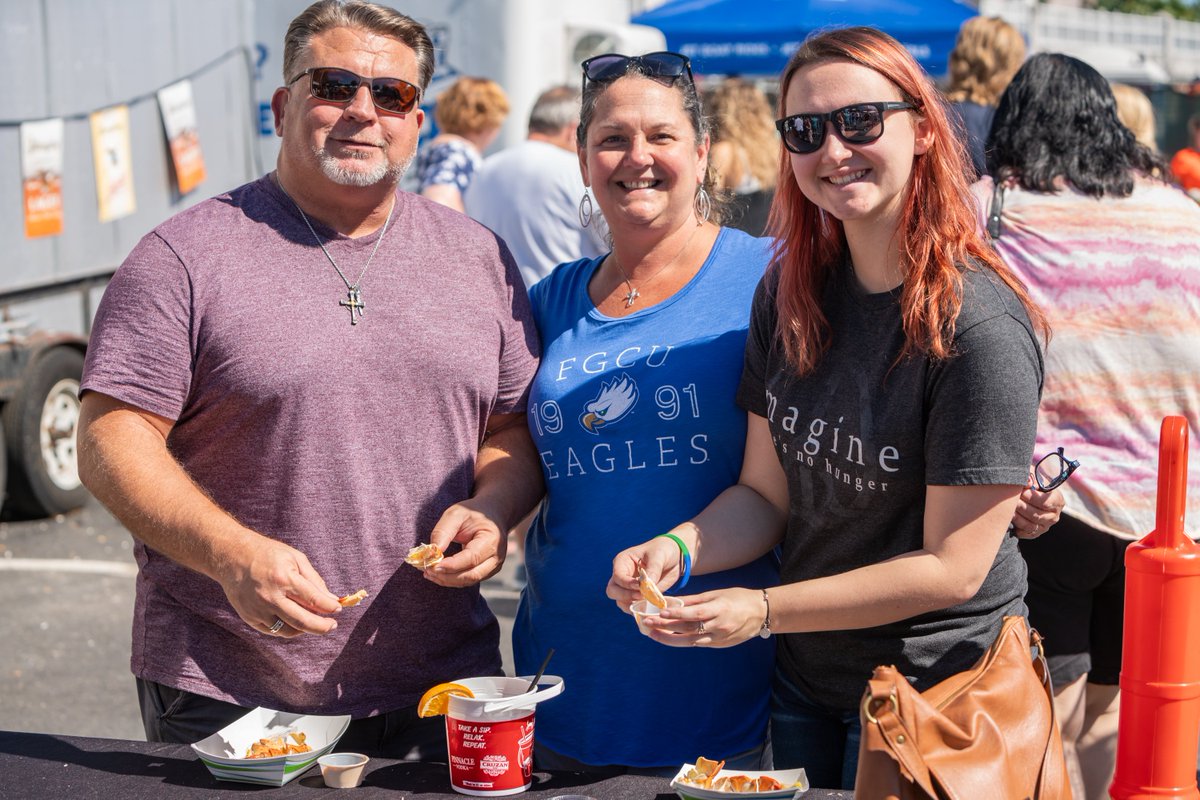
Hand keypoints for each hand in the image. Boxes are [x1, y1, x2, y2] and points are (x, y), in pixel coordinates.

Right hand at [217, 535, 340, 637]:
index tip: (338, 609)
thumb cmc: (268, 554)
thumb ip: (314, 580)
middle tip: (332, 625)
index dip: (329, 607)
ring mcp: (258, 610)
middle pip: (302, 621)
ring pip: (289, 631)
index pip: (313, 600)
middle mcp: (270, 597)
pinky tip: (295, 621)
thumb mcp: (295, 558)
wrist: (232, 557)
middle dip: (322, 626)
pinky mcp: (249, 618)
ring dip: (305, 629)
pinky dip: (288, 629)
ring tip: (313, 621)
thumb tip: (331, 599)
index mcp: (284, 579)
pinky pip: (274, 631)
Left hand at [424, 498, 506, 586]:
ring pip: (468, 581)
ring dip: (447, 580)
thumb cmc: (473, 513)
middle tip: (426, 570)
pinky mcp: (486, 572)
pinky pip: (468, 580)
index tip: (432, 565)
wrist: (492, 515)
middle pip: (471, 575)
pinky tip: (437, 573)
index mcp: (492, 539)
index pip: (471, 558)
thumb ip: (443, 531)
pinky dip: (452, 579)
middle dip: (446, 576)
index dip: (451, 565)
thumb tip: (431, 553)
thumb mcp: (456, 513)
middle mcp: (496, 556)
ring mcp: (493, 566)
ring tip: (428, 572)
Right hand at [606, 536, 682, 613]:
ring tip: (647, 602)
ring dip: (631, 605)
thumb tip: (647, 585)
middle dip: (625, 596)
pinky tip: (650, 608)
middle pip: (612, 591)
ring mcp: (628, 588)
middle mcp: (622, 576)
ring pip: (620, 601)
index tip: (640, 586)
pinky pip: (632, 607)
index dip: (626, 583)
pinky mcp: (638, 597)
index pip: (617, 576)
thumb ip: (652, 570)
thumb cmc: (663, 551)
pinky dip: (639, 610)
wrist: (674, 558)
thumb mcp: (659, 556)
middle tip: (642, 596)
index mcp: (622, 561)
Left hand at [639, 587, 764, 648]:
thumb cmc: (737, 598)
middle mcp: (718, 626)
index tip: (659, 613)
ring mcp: (719, 638)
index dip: (676, 615)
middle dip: (666, 627)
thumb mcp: (716, 594)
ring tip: (653, 634)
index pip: (693, 614)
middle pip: (688, 629)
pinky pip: (697, 644)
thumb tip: (672, 602)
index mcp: (718, 610)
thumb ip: (694, 601)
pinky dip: (682, 641)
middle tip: (647, 624)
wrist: (761, 613)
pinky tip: (669, 639)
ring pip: (690, 641)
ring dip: (669, 639)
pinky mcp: (719, 645)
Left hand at [1012, 469, 1065, 538]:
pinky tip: (1009, 518)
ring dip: (1017, 517)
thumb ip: (1031, 478)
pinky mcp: (1034, 534)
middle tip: (1011, 500)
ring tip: (1008, 509)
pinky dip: (1016, 527)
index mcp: (1057, 501)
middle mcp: (1053, 516)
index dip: (1032, 497)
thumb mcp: (1034, 478)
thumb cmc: (1032, 484)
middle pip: (1037, 515)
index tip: (1022, 491)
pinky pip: (1024, 533)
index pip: (1045, 502)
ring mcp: (1044, 526)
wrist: (1029, 494)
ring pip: (1030, 525)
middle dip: (1022, 507)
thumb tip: (1027, 482)